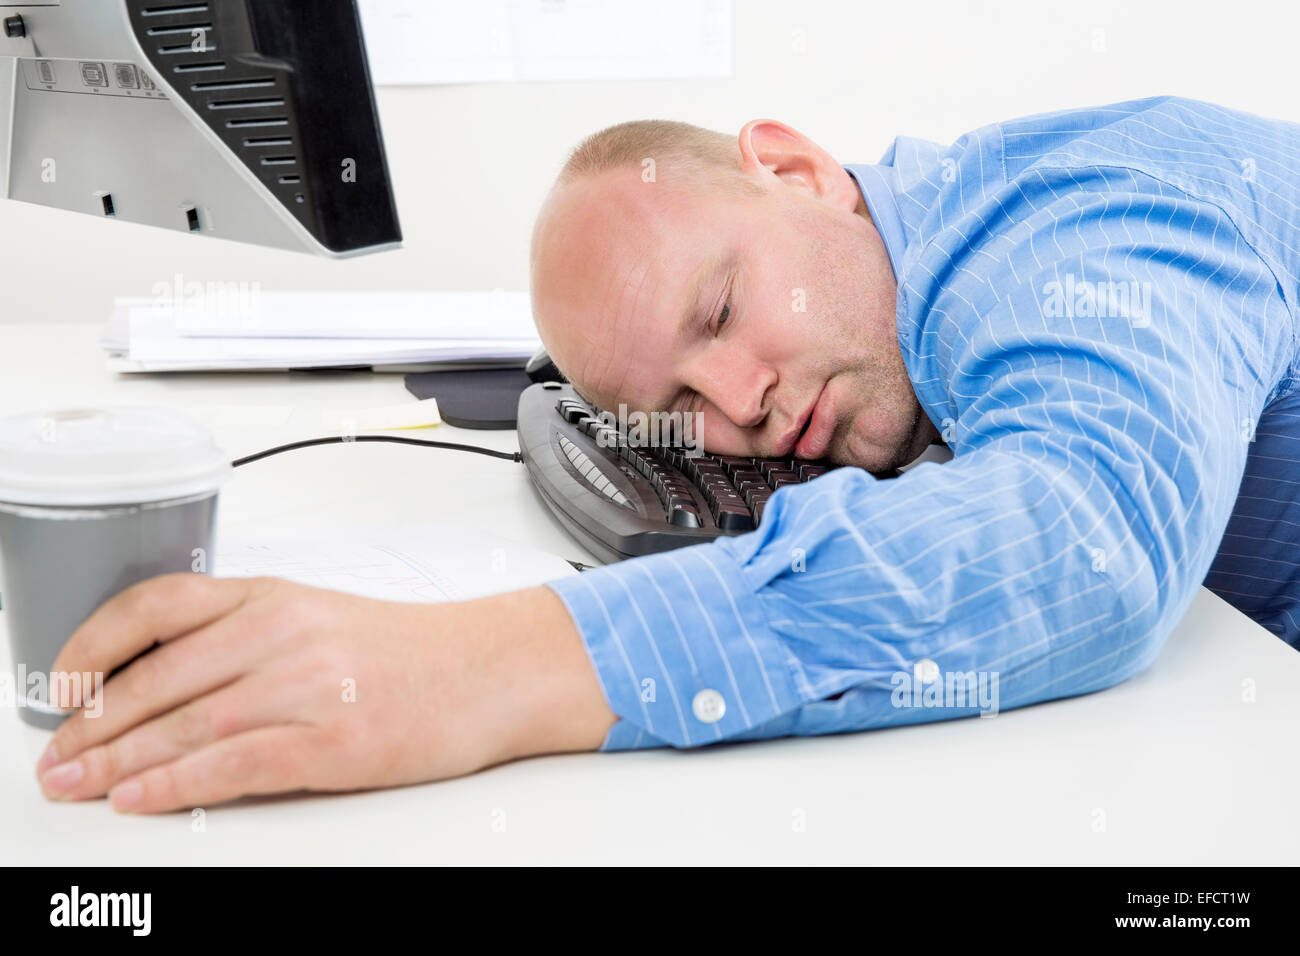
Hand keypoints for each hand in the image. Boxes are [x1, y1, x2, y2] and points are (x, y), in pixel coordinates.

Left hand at [35, 574, 615, 812]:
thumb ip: (246, 638)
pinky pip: (234, 763)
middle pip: (159, 676)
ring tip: (76, 786)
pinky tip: (142, 798)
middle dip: (91, 725)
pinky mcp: (334, 741)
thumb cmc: (410, 651)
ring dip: (117, 762)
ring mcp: (309, 685)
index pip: (158, 605)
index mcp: (275, 595)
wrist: (491, 670)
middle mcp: (284, 631)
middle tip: (55, 759)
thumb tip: (163, 685)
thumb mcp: (319, 619)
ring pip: (185, 724)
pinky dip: (176, 784)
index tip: (61, 682)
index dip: (93, 644)